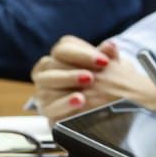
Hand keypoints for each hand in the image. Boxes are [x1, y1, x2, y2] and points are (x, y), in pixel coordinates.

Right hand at [31, 38, 155, 121]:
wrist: (110, 109)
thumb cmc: (107, 81)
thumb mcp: (110, 69)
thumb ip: (109, 56)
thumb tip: (110, 45)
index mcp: (61, 56)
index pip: (63, 48)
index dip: (82, 54)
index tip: (104, 62)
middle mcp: (48, 72)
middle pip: (50, 65)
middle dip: (71, 71)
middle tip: (92, 78)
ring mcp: (45, 91)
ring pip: (45, 84)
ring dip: (66, 84)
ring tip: (85, 92)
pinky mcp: (48, 111)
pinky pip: (49, 107)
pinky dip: (63, 104)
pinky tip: (79, 101)